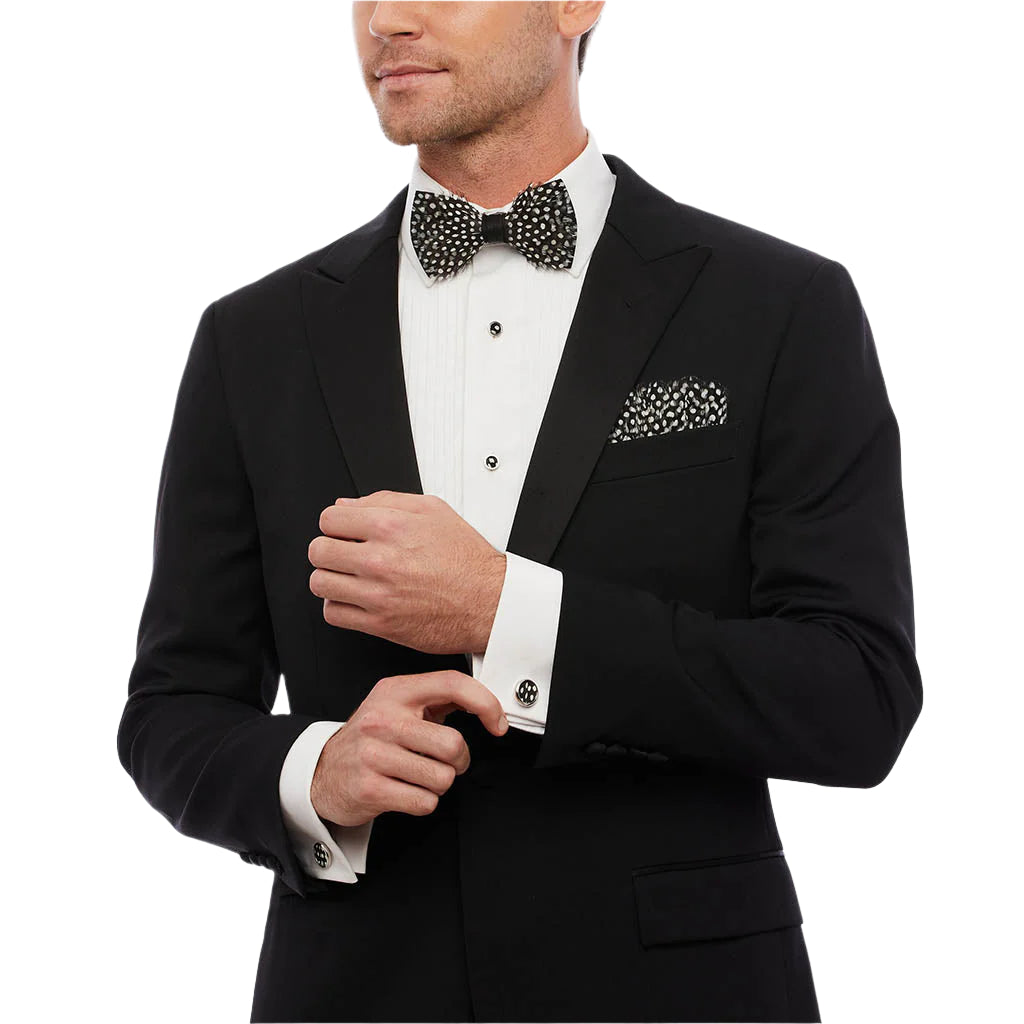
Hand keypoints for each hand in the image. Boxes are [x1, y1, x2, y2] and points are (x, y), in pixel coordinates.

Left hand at [308, 490, 506, 654]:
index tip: (343, 532)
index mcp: (391, 526)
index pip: (328, 519)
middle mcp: (380, 559)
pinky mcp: (380, 623)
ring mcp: (378, 593)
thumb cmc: (467, 559)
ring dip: (330, 578)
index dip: (335, 524)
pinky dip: (338, 606)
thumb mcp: (434, 510)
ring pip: (320, 582)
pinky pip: (333, 613)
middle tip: (344, 554)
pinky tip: (355, 598)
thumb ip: (387, 500)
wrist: (489, 602)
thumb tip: (349, 505)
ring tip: (348, 576)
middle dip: (329, 549)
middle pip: (318, 550)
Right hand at [310, 670, 508, 826]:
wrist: (321, 772)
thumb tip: (485, 702)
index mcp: (395, 692)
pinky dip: (423, 802)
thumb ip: (436, 698)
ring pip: (443, 778)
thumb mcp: (396, 705)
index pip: (452, 683)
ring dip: (438, 783)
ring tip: (418, 776)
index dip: (486, 703)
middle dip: (458, 761)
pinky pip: (425, 802)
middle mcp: (383, 719)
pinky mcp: (370, 788)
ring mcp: (374, 755)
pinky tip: (405, 791)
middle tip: (445, 762)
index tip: (497, 724)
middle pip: (454, 744)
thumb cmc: (369, 739)